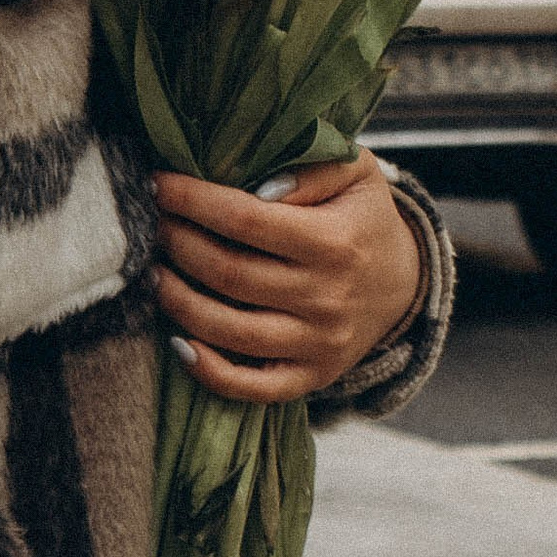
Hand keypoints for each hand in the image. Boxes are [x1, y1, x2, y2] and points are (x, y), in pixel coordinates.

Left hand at [152, 157, 425, 403]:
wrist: (403, 284)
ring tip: (154, 273)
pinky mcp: (310, 377)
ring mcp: (318, 344)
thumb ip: (312, 169)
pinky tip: (178, 342)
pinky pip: (250, 386)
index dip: (194, 201)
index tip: (159, 183)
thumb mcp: (358, 173)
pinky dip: (208, 371)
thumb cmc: (364, 218)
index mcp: (335, 242)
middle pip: (229, 273)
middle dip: (179, 244)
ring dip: (179, 300)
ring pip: (230, 330)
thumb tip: (258, 189)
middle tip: (153, 223)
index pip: (247, 219)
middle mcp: (327, 297)